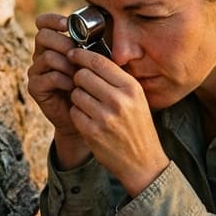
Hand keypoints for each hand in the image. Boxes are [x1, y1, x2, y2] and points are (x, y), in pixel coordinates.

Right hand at [27, 13, 90, 166]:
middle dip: (63, 43)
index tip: (67, 25)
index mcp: (53, 44)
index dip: (52, 20)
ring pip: (48, 56)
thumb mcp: (93, 64)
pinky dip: (64, 80)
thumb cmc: (92, 86)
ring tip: (79, 75)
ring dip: (67, 64)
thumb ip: (91, 48)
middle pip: (43, 36)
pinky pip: (49, 77)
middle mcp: (41, 55)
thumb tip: (98, 32)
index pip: (43, 23)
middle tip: (77, 54)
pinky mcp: (35, 87)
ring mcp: (36, 71)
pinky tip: (74, 87)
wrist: (85, 115)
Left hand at [66, 47, 168, 196]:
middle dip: (78, 78)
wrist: (143, 162)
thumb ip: (116, 79)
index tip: (73, 53)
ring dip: (78, 97)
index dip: (81, 55)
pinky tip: (88, 119)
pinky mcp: (92, 132)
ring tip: (89, 105)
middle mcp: (119, 100)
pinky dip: (77, 114)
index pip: (99, 62)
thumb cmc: (137, 126)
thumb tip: (89, 58)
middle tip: (82, 85)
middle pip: (82, 75)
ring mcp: (105, 117)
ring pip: (76, 93)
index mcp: (131, 88)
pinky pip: (74, 112)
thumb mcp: (136, 99)